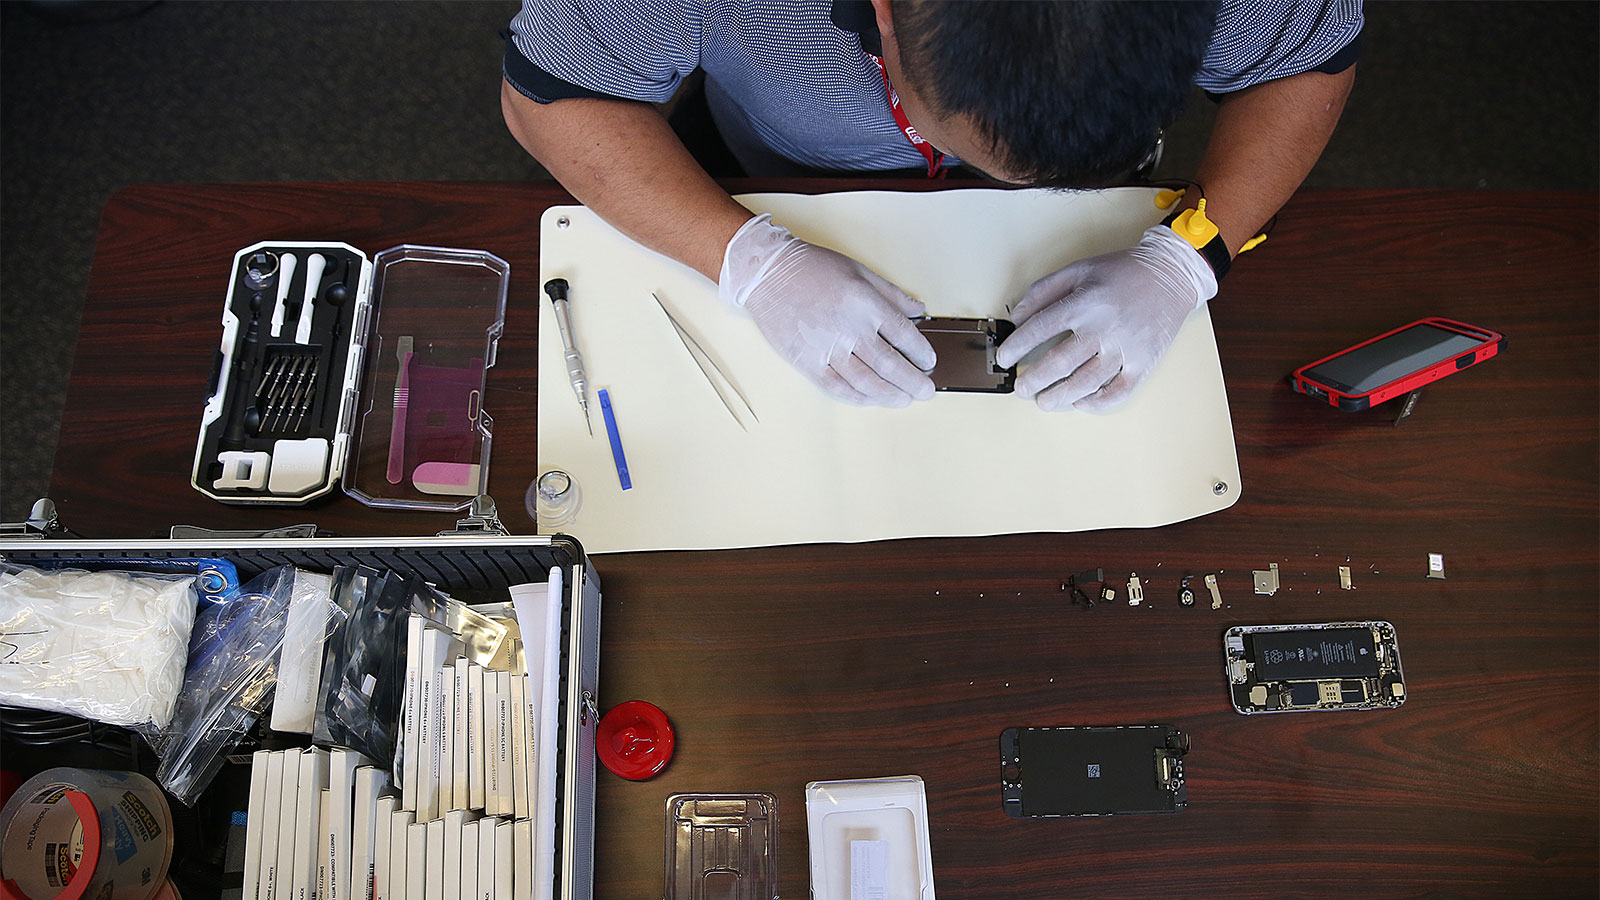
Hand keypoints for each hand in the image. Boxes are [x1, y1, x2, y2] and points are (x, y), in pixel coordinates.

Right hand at [719, 215, 935, 406]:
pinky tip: (870, 399)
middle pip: (890, 364)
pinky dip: (857, 397)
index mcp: (866, 304)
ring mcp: (827, 348)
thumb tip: (918, 310)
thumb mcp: (860, 271)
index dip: (921, 352)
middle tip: (926, 391)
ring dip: (889, 394)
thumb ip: (892, 294)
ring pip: (866, 381)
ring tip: (904, 399)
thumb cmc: (812, 268)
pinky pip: (836, 387)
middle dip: (913, 382)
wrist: (768, 273)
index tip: (928, 361)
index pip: (904, 335)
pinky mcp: (807, 361)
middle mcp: (850, 329)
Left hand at [995, 225, 1217, 411]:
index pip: (1038, 330)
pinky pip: (1119, 391)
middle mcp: (1103, 327)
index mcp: (1084, 303)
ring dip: (1060, 397)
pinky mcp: (1144, 361)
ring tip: (1044, 401)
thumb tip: (1017, 317)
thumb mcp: (1078, 270)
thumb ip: (1043, 291)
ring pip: (1086, 382)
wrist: (1171, 274)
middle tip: (1021, 388)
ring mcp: (1125, 347)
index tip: (1005, 359)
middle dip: (1033, 380)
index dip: (1016, 348)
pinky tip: (1081, 403)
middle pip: (1059, 363)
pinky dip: (1098, 402)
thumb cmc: (1123, 272)